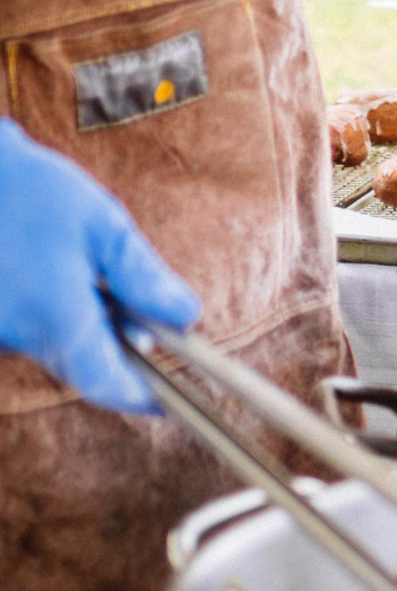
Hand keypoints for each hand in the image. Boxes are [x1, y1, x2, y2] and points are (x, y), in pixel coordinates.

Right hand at [0, 119, 200, 412]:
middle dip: (117, 353)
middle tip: (146, 324)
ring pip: (54, 349)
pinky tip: (60, 278)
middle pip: (80, 368)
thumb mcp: (102, 226)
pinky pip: (28, 332)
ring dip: (85, 331)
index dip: (138, 397)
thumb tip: (187, 318)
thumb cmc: (30, 189)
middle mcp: (17, 334)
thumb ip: (145, 278)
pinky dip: (55, 318)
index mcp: (55, 318)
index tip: (165, 401)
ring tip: (93, 279)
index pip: (104, 384)